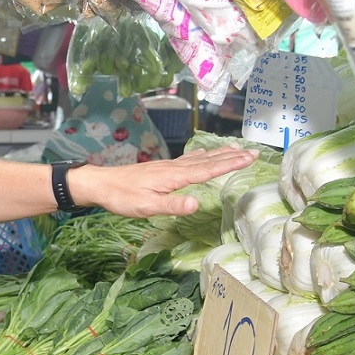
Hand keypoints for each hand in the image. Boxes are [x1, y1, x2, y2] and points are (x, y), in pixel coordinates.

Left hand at [81, 145, 259, 217]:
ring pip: (199, 158)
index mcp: (174, 177)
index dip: (230, 164)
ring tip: (235, 148)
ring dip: (219, 154)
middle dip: (231, 156)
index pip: (208, 169)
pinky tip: (203, 154)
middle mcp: (174, 168)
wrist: (101, 184)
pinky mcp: (161, 169)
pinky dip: (202, 155)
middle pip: (207, 160)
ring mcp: (168, 167)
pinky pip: (188, 159)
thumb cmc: (122, 197)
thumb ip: (173, 205)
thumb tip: (197, 203)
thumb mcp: (147, 207)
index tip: (249, 157)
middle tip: (253, 151)